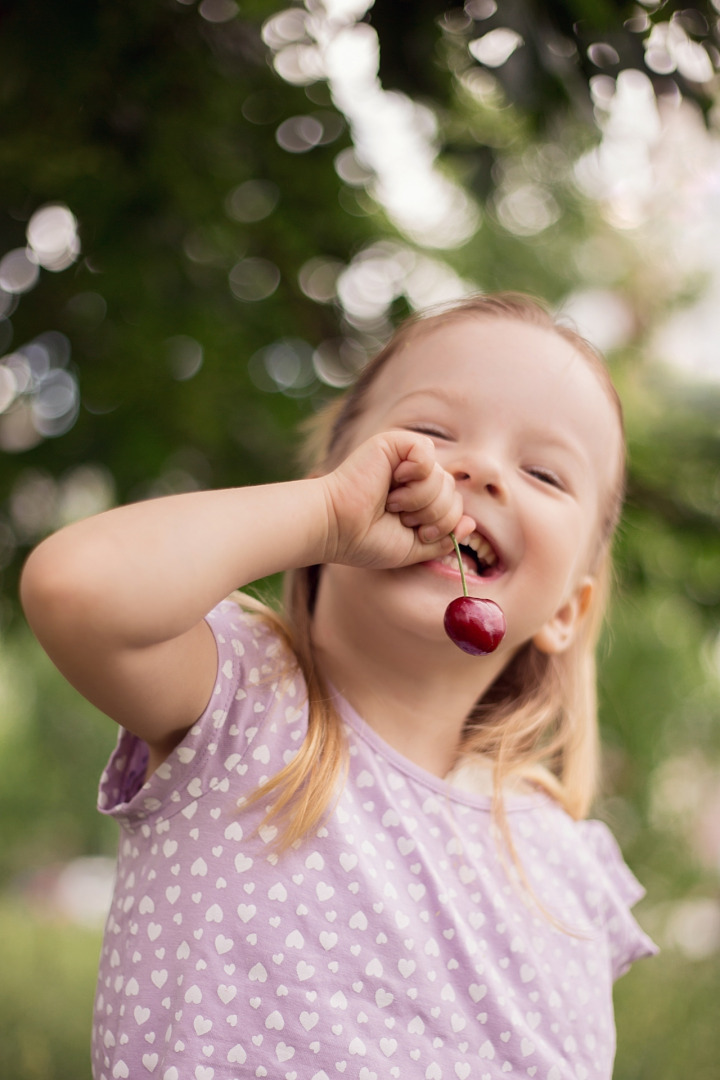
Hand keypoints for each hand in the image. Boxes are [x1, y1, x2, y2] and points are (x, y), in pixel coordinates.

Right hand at [321, 430, 474, 568]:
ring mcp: (405, 459)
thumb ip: (445, 537)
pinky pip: (426, 453)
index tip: (416, 532)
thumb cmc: (367, 540)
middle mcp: (414, 476)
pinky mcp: (394, 443)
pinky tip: (393, 484)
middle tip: (401, 517)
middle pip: (453, 492)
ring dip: (420, 500)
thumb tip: (471, 523)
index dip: (443, 524)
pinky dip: (415, 475)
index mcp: (419, 497)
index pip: (456, 506)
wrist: (337, 529)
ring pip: (442, 477)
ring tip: (393, 504)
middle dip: (433, 514)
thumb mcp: (415, 548)